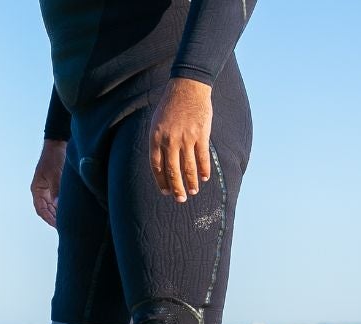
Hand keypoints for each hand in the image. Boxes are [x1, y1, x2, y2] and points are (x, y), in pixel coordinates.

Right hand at [30, 139, 66, 227]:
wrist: (58, 143)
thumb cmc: (54, 157)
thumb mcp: (55, 175)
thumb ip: (56, 191)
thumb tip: (58, 205)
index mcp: (37, 189)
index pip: (41, 209)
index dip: (49, 219)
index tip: (57, 226)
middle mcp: (42, 190)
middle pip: (46, 209)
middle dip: (54, 218)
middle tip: (65, 227)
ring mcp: (48, 188)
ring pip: (52, 205)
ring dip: (58, 213)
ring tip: (68, 220)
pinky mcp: (56, 184)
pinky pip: (57, 199)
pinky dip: (62, 205)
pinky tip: (70, 210)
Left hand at [149, 77, 212, 202]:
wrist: (187, 87)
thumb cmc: (170, 106)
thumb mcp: (156, 123)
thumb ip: (158, 143)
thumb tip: (161, 163)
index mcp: (156, 138)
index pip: (156, 166)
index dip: (161, 181)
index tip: (165, 191)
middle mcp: (170, 141)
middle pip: (173, 171)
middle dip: (177, 188)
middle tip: (180, 199)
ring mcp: (186, 138)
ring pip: (189, 167)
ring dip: (192, 182)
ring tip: (193, 191)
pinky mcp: (201, 134)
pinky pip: (203, 157)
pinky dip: (204, 169)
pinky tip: (205, 177)